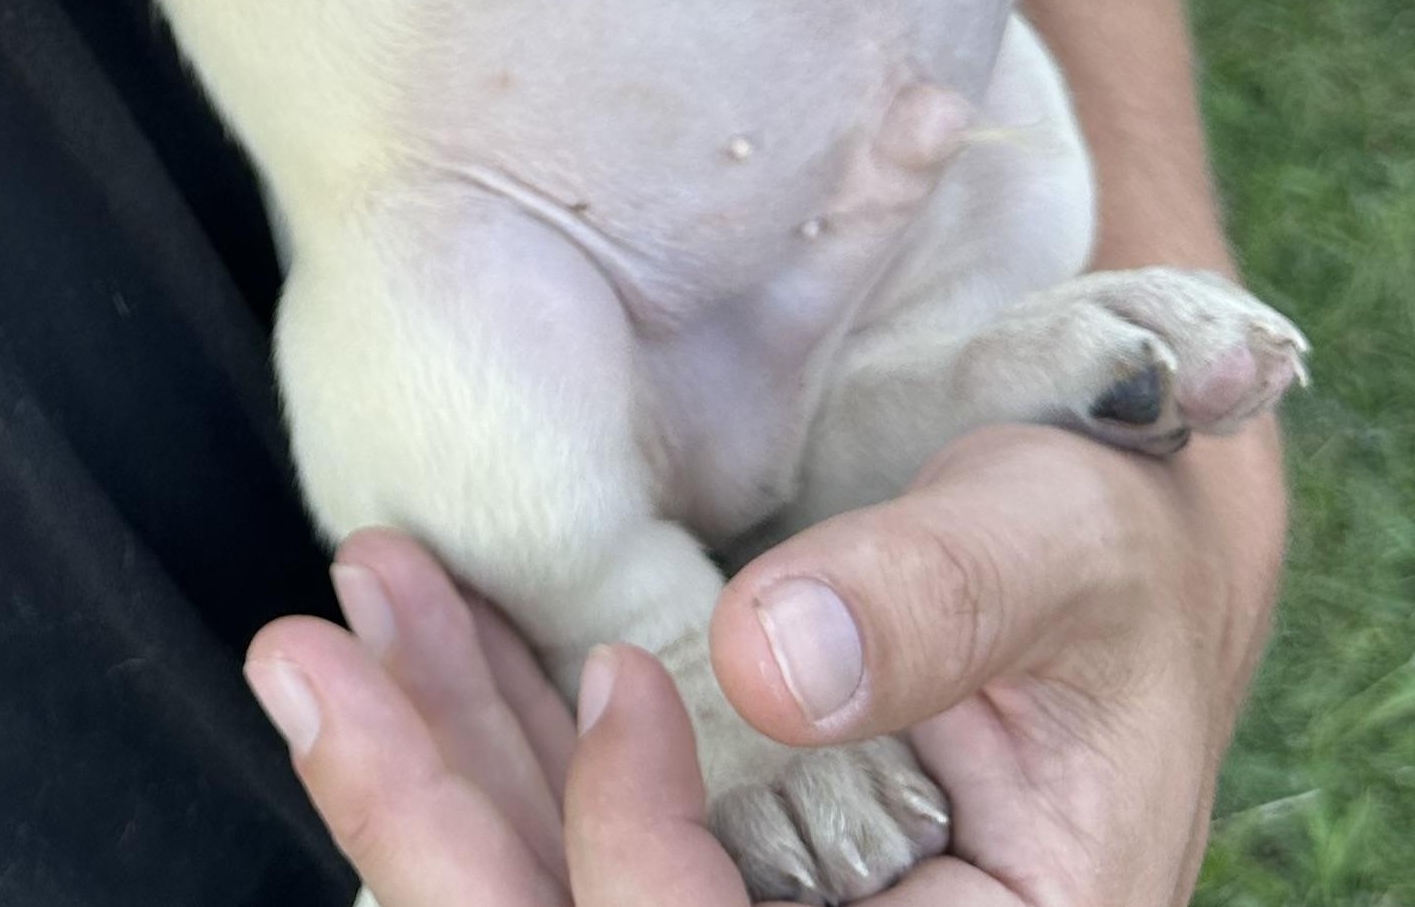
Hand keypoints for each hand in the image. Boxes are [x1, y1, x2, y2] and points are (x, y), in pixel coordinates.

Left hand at [247, 418, 1284, 904]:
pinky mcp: (694, 862)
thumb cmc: (1105, 543)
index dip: (651, 861)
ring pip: (547, 901)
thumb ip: (935, 597)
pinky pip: (552, 837)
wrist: (1095, 542)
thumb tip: (766, 660)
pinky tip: (391, 639)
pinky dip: (466, 741)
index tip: (617, 681)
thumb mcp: (1059, 545)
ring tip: (316, 640)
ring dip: (418, 778)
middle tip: (309, 669)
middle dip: (436, 836)